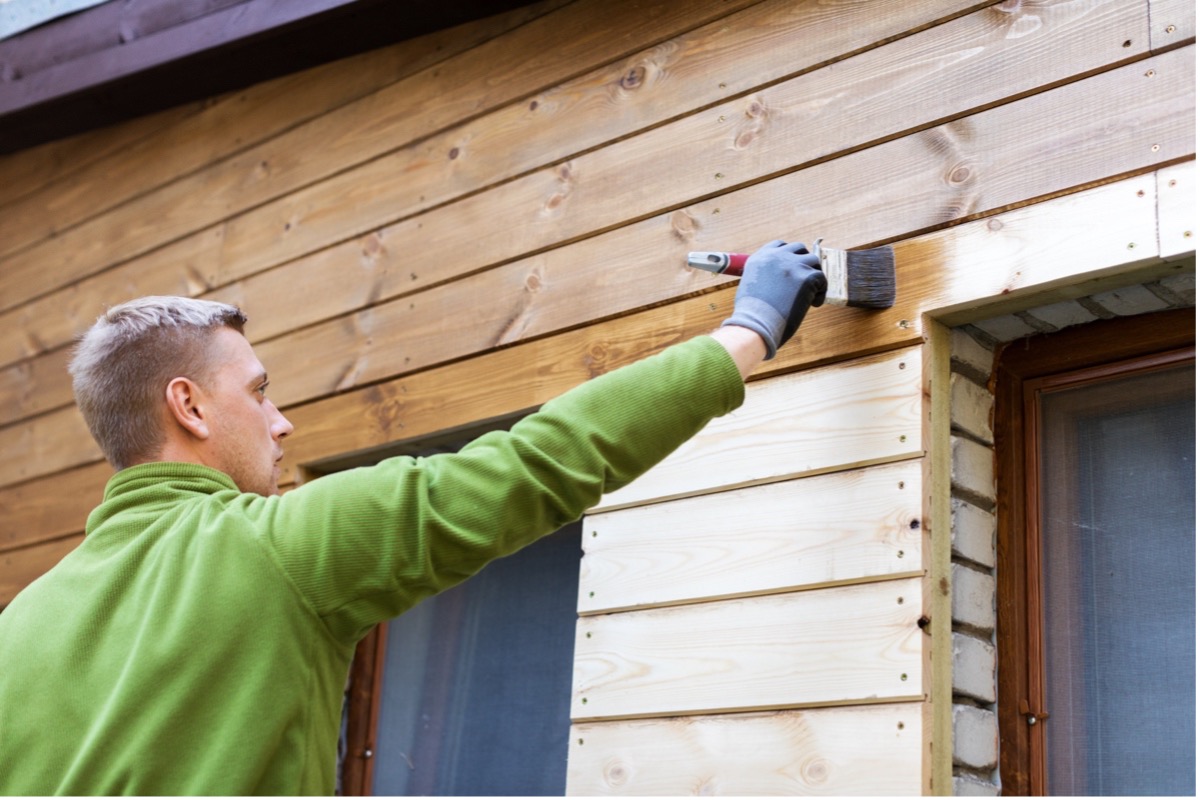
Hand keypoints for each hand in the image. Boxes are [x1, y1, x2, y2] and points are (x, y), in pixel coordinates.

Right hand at [720, 240, 826, 358]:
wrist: (757, 323)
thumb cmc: (752, 315)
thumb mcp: (749, 287)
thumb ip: (763, 277)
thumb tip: (776, 282)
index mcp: (760, 258)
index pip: (780, 245)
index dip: (789, 255)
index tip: (792, 268)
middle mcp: (776, 256)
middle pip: (799, 248)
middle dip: (803, 262)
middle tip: (804, 279)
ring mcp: (792, 264)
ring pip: (813, 260)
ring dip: (813, 275)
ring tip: (810, 293)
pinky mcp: (806, 276)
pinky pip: (822, 278)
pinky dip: (820, 292)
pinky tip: (813, 304)